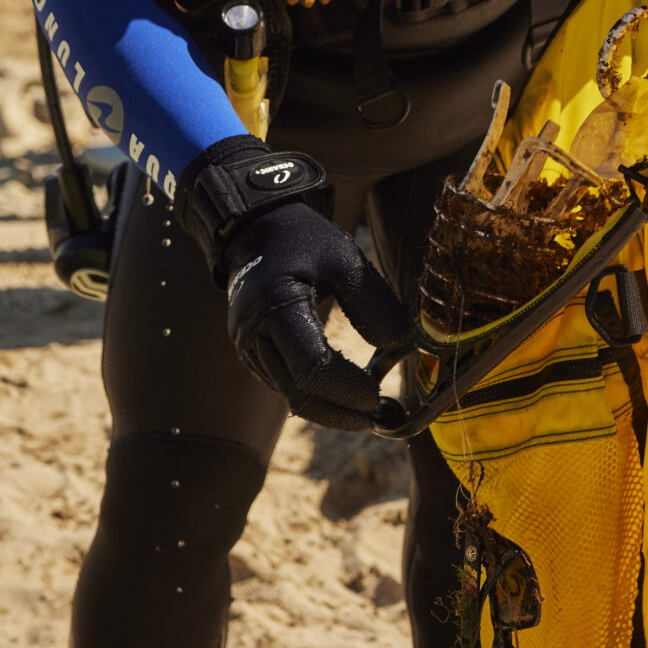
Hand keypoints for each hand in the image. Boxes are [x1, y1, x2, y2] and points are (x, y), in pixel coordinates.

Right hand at [220, 201, 409, 427]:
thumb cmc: (303, 239)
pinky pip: (282, 383)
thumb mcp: (343, 256)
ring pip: (289, 394)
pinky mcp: (251, 353)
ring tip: (367, 409)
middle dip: (339, 411)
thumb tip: (399, 343)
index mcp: (274, 306)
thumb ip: (371, 300)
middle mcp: (252, 334)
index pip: (311, 368)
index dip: (346, 388)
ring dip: (328, 407)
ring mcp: (247, 347)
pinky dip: (313, 393)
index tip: (378, 397)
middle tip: (378, 417)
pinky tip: (342, 393)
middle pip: (297, 392)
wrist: (257, 230)